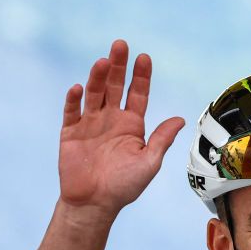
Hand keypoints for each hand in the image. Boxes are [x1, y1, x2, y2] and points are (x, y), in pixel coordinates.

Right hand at [58, 40, 184, 216]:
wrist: (94, 204)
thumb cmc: (124, 186)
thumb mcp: (149, 162)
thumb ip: (161, 139)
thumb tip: (180, 118)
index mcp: (132, 125)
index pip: (138, 94)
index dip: (141, 76)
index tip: (144, 57)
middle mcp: (111, 119)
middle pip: (115, 86)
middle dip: (118, 66)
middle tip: (120, 45)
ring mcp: (90, 124)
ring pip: (95, 94)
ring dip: (98, 78)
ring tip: (103, 62)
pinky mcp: (70, 132)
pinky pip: (72, 112)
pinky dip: (73, 100)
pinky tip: (78, 88)